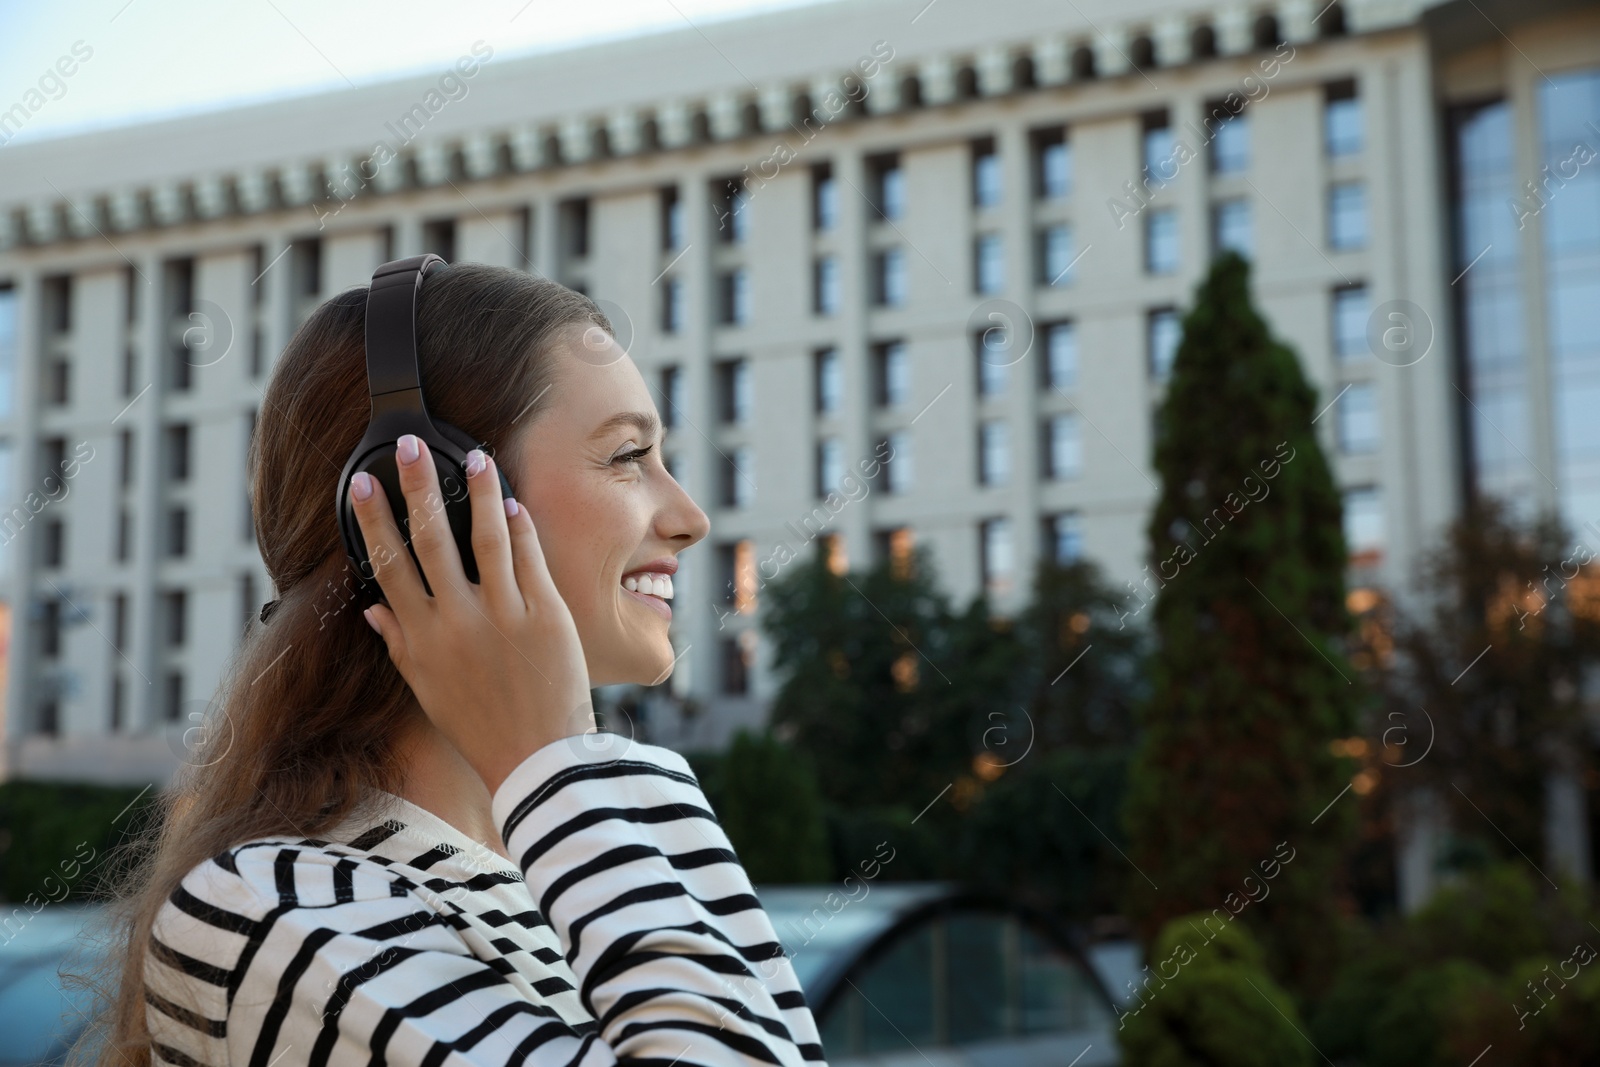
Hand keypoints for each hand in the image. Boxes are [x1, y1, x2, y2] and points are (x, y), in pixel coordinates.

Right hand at [351, 434, 592, 795]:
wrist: (538, 758)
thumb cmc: (481, 726)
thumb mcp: (428, 689)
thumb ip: (401, 644)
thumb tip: (373, 611)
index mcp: (423, 638)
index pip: (390, 567)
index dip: (375, 523)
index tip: (365, 485)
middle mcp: (458, 622)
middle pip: (431, 541)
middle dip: (418, 489)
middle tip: (409, 447)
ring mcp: (504, 616)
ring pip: (486, 539)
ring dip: (479, 493)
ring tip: (475, 456)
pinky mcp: (547, 615)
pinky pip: (531, 559)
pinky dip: (521, 527)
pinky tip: (513, 501)